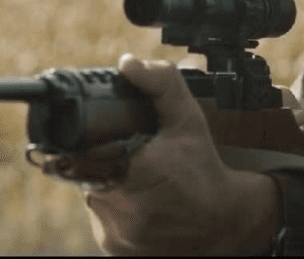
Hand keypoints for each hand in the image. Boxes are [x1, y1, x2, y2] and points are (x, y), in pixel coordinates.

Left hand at [81, 54, 281, 254]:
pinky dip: (115, 206)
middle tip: (129, 154)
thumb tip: (128, 63)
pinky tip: (141, 200)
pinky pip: (102, 218)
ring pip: (92, 195)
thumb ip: (160, 85)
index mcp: (134, 172)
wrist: (223, 224)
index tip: (90, 135)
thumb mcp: (188, 121)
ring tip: (139, 179)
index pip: (79, 152)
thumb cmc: (203, 170)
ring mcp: (115, 232)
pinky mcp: (114, 249)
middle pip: (85, 171)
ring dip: (106, 182)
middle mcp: (119, 207)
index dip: (81, 141)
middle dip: (101, 158)